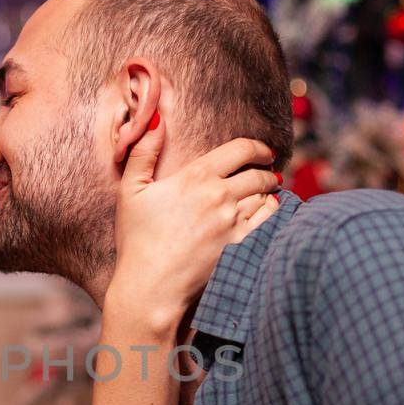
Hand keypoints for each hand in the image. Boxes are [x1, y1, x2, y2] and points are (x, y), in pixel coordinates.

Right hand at [109, 115, 278, 323]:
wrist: (151, 285)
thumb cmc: (137, 239)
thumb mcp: (130, 190)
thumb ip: (143, 151)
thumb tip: (156, 118)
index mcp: (196, 176)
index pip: (241, 149)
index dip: (257, 147)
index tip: (262, 151)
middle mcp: (220, 194)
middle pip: (259, 172)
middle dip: (266, 168)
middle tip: (268, 170)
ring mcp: (233, 221)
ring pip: (266, 195)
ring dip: (269, 190)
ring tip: (268, 190)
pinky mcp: (241, 245)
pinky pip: (269, 219)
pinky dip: (273, 210)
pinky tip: (269, 209)